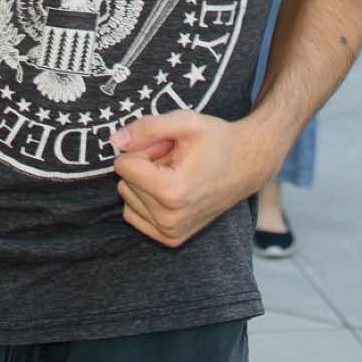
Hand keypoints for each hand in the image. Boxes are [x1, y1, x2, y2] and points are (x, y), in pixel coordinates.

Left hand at [112, 110, 272, 248]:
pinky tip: (172, 189)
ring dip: (146, 182)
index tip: (169, 148)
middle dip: (145, 166)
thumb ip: (147, 128)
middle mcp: (169, 219)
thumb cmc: (217, 140)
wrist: (247, 165)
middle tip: (175, 159)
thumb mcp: (185, 122)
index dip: (144, 149)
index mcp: (172, 192)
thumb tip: (114, 141)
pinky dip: (147, 199)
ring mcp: (171, 232)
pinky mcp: (171, 239)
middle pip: (125, 182)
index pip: (123, 166)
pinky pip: (134, 214)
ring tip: (176, 173)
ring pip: (128, 198)